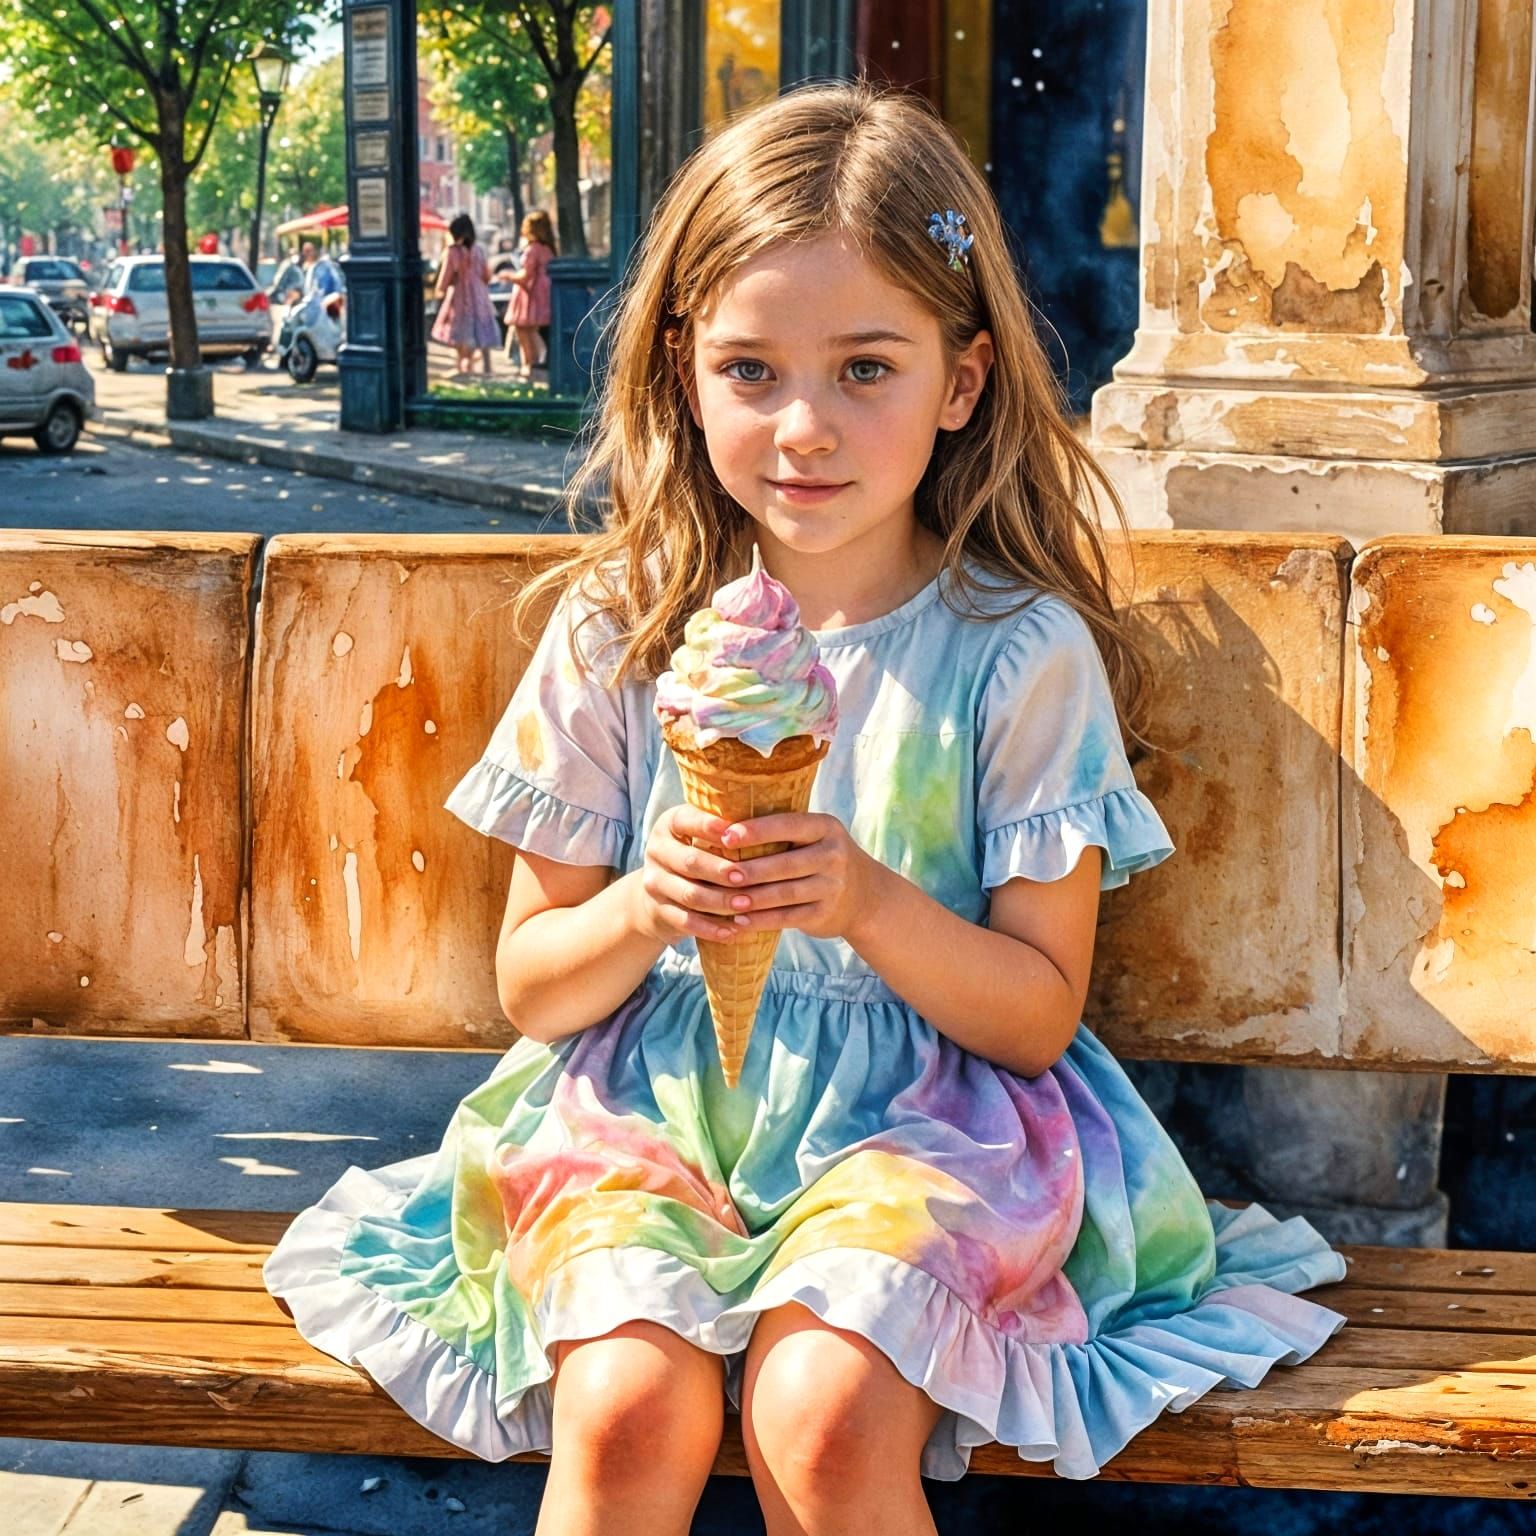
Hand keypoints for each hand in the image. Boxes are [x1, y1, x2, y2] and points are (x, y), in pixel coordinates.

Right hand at [631, 805, 759, 946]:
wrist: (660, 894)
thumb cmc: (698, 855)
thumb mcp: (702, 836)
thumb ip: (726, 831)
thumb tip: (768, 826)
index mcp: (670, 825)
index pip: (686, 820)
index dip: (708, 826)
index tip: (732, 833)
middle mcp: (657, 850)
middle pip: (689, 861)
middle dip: (719, 870)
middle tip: (744, 877)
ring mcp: (654, 882)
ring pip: (689, 894)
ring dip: (720, 901)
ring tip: (745, 905)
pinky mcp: (658, 911)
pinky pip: (685, 921)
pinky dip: (710, 928)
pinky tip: (732, 932)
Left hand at [710, 812, 879, 942]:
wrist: (864, 896)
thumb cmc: (820, 857)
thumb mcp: (813, 837)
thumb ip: (781, 831)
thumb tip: (722, 825)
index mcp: (826, 827)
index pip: (788, 825)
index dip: (757, 831)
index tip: (726, 837)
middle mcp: (834, 855)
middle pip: (786, 863)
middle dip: (752, 869)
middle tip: (723, 873)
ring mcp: (833, 886)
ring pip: (786, 893)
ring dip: (755, 899)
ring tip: (727, 901)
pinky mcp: (826, 914)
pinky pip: (789, 917)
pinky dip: (763, 920)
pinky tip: (741, 920)